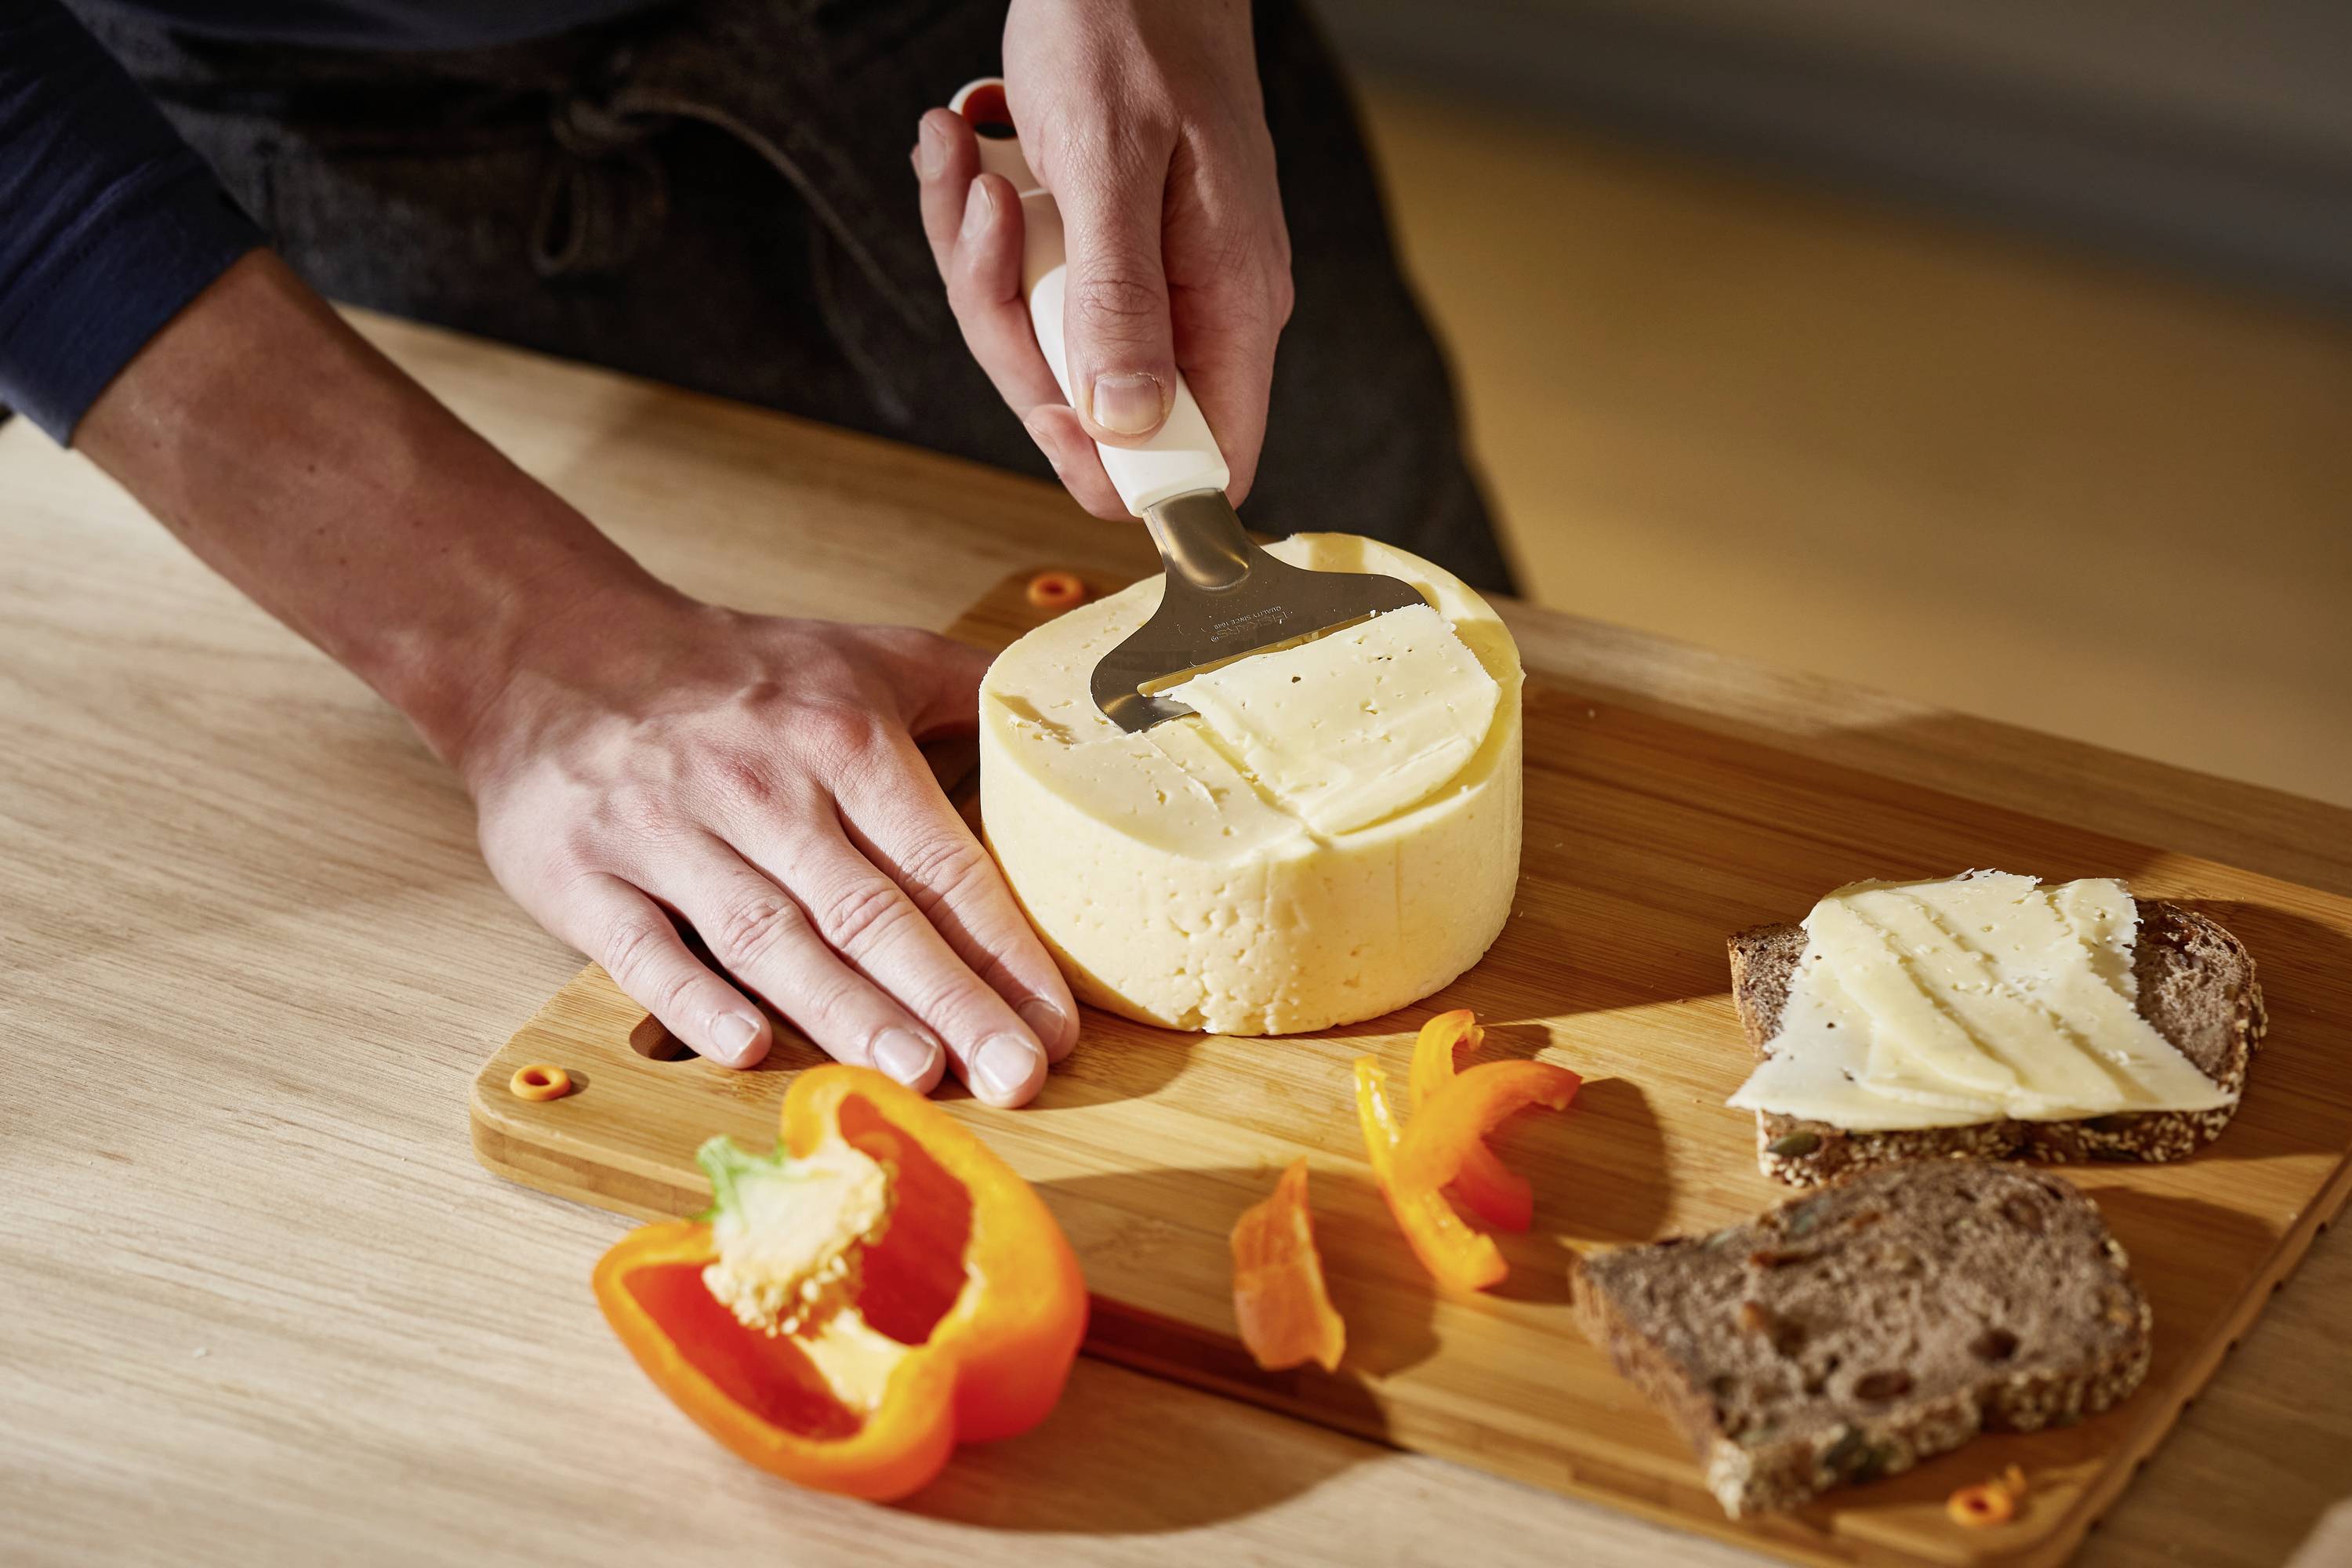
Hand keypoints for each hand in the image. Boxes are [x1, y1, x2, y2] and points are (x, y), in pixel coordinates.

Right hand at [455, 587, 1077, 1105]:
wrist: (549, 651)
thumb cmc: (731, 675)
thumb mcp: (862, 655)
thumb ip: (969, 692)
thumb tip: (1082, 724)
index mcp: (840, 737)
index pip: (941, 859)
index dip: (1004, 947)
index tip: (1058, 1025)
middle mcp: (761, 787)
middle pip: (870, 910)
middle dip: (951, 1000)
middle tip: (1017, 1077)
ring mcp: (667, 832)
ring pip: (771, 937)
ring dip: (846, 1011)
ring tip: (919, 1075)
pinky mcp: (581, 874)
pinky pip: (644, 947)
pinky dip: (693, 999)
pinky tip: (748, 1047)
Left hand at [914, 0, 1291, 518]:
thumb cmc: (1133, 28)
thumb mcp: (1112, 164)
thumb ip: (1120, 301)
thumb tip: (1124, 428)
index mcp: (1231, 306)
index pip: (1205, 464)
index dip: (1117, 470)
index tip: (1045, 412)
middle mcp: (1197, 310)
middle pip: (1088, 410)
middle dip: (1006, 325)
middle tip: (986, 217)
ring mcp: (1144, 282)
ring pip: (1037, 345)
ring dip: (976, 257)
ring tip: (966, 163)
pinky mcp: (1096, 250)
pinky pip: (1020, 284)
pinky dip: (976, 223)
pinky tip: (966, 151)